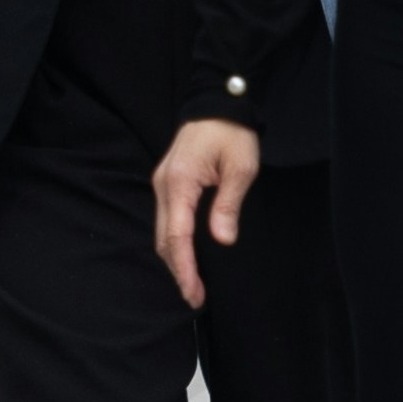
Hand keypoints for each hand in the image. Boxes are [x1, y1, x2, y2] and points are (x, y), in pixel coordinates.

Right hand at [153, 117, 261, 308]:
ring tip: (193, 284)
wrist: (218, 102)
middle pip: (163, 239)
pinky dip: (175, 242)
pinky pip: (166, 219)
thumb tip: (222, 240)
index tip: (193, 293)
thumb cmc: (232, 132)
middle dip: (178, 271)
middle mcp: (164, 185)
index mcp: (180, 182)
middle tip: (195, 298)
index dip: (184, 268)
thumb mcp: (240, 168)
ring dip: (175, 259)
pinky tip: (188, 255)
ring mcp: (163, 183)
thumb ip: (228, 205)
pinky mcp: (169, 182)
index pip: (177, 236)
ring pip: (162, 232)